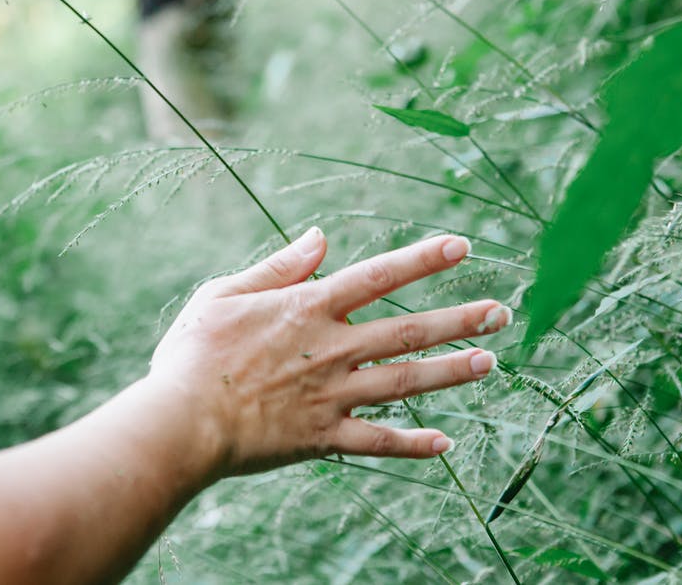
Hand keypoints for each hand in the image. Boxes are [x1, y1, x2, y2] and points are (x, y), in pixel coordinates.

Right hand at [147, 227, 511, 476]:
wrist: (180, 423)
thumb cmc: (192, 356)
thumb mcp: (225, 294)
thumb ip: (278, 267)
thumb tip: (321, 237)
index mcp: (308, 308)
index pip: (379, 275)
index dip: (423, 258)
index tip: (462, 246)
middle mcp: (332, 349)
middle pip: (409, 330)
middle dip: (459, 319)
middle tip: (501, 313)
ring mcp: (333, 395)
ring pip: (406, 381)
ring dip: (452, 371)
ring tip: (490, 362)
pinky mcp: (324, 437)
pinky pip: (379, 442)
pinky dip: (413, 445)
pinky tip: (446, 444)